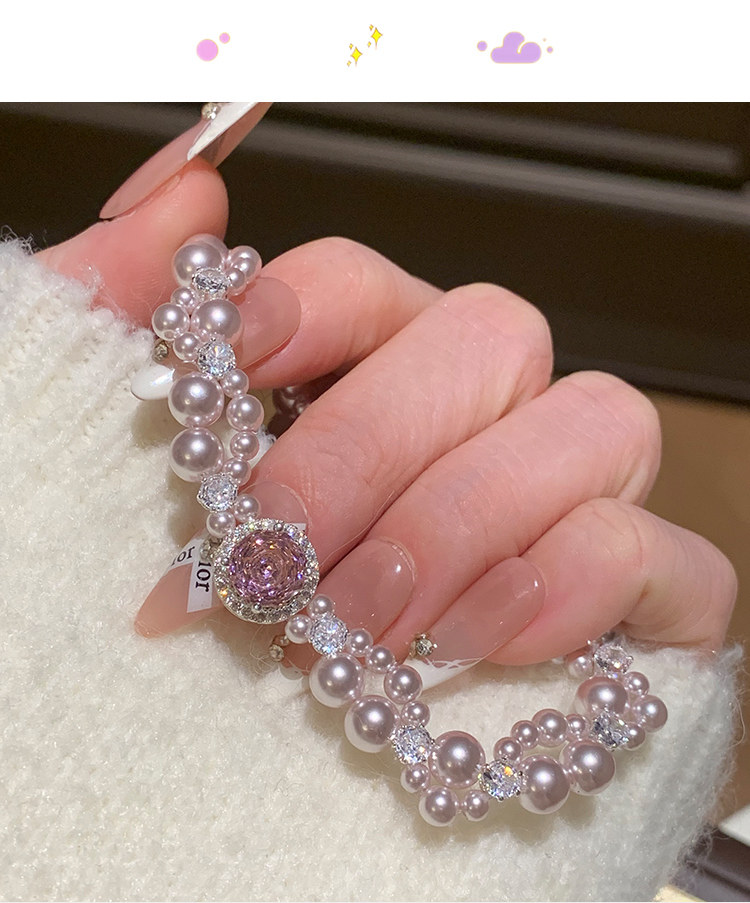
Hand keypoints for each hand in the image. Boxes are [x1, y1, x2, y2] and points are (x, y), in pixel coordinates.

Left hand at [38, 153, 736, 680]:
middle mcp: (496, 413)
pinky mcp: (653, 598)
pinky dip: (566, 588)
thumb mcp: (157, 475)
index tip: (234, 369)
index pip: (372, 284)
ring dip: (463, 521)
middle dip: (374, 446)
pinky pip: (669, 555)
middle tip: (279, 558)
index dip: (312, 306)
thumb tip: (182, 191)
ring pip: (598, 420)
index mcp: (384, 372)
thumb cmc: (234, 619)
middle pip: (490, 337)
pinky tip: (469, 645)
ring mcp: (586, 496)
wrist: (293, 782)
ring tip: (362, 621)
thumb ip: (148, 321)